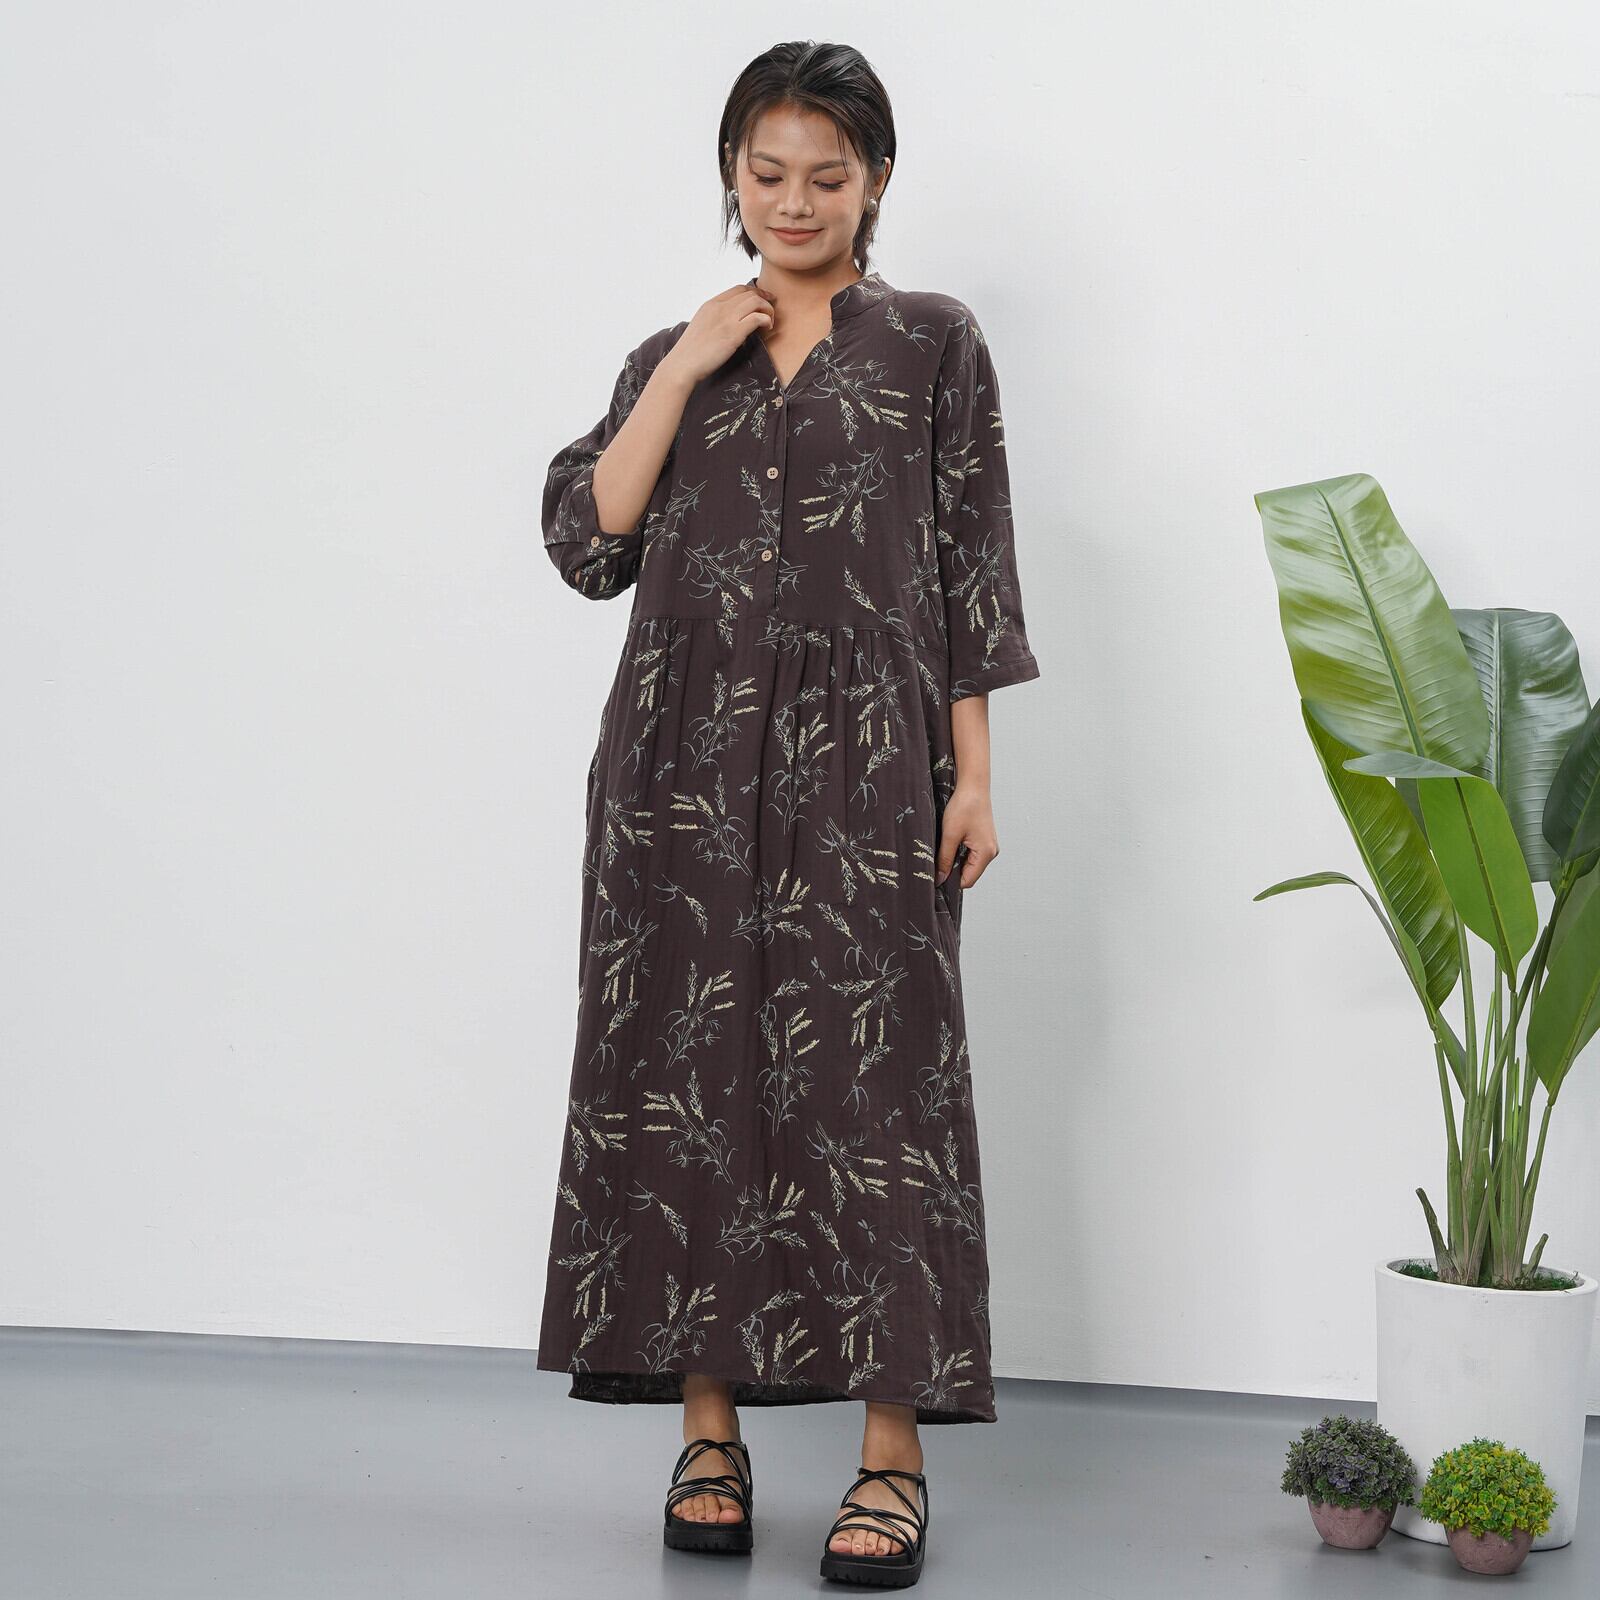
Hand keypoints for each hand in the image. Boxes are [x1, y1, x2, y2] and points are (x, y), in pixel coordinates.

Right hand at [658, 282, 775, 386]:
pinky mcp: (733, 333)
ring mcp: (726, 319)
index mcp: (711, 305)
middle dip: (765, 300)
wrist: (682, 364)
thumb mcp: (701, 327)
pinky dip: (766, 320)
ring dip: (768, 310)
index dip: (755, 292)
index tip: (764, 299)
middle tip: (771, 311)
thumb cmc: (691, 353)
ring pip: (756, 301)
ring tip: (769, 323)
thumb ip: (715, 321)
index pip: (738, 289)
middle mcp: (719, 307)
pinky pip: (757, 317)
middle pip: (749, 293)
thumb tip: (730, 326)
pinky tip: (767, 328)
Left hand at [936, 786, 997, 888]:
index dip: (950, 881)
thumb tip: (940, 878)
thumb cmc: (964, 806)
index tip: (935, 876)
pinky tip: (951, 842)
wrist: (973, 785)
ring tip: (944, 848)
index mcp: (986, 853)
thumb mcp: (950, 835)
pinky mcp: (984, 839)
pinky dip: (959, 851)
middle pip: (969, 873)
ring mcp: (989, 845)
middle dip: (952, 870)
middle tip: (936, 861)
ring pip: (969, 863)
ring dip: (955, 859)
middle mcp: (991, 852)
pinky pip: (971, 854)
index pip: (968, 881)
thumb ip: (945, 859)